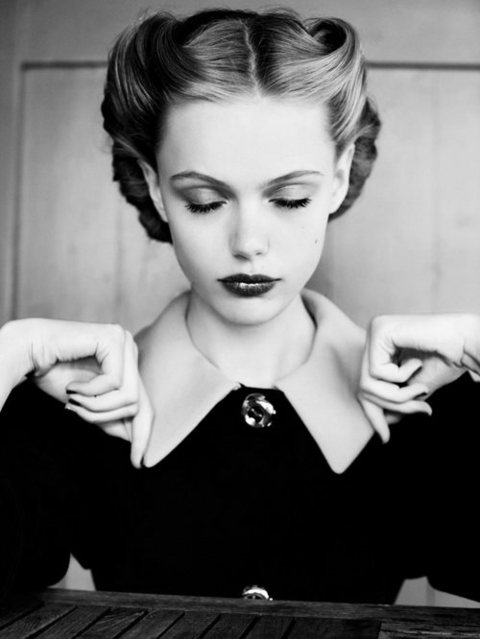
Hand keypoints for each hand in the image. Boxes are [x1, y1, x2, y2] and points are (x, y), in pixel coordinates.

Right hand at [0, 318, 152, 466]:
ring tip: (72, 397)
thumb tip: (134, 439)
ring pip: (129, 397)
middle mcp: (130, 347)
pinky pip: (115, 382)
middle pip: (138, 404)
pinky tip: (72, 385)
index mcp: (126, 361)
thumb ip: (111, 417)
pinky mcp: (114, 338)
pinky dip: (89, 391)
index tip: (138, 464)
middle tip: (74, 409)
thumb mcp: (87, 403)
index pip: (144, 403)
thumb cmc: (53, 374)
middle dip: (103, 417)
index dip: (143, 435)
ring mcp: (124, 341)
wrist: (28, 352)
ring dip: (94, 405)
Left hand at [358, 313, 479, 441]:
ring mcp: (374, 330)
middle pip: (364, 387)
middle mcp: (373, 335)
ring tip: (422, 387)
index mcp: (382, 346)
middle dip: (393, 406)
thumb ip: (401, 398)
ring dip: (399, 395)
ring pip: (367, 383)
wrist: (466, 340)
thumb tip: (385, 420)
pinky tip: (417, 362)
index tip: (385, 438)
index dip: (373, 414)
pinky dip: (401, 376)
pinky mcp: (379, 330)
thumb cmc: (448, 359)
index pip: (366, 384)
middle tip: (423, 408)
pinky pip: (376, 371)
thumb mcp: (419, 385)